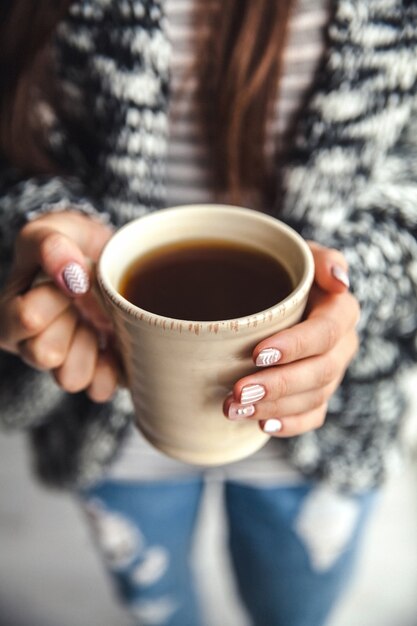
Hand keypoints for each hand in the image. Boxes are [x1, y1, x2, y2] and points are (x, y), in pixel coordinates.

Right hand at [0, 211, 118, 401]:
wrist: (102, 259)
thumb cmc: (67, 247)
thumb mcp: (51, 232)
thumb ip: (50, 245)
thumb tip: (70, 274)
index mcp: (10, 315)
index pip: (26, 319)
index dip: (55, 298)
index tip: (73, 278)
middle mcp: (30, 347)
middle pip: (45, 354)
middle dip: (73, 321)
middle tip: (85, 301)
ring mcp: (62, 365)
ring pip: (70, 378)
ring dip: (90, 346)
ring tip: (97, 321)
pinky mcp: (94, 375)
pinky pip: (98, 389)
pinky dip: (111, 368)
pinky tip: (113, 342)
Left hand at [223, 243, 359, 436]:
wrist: (276, 292)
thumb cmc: (284, 272)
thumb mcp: (300, 255)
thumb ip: (321, 260)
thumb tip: (339, 281)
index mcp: (340, 311)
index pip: (325, 332)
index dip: (295, 346)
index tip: (257, 354)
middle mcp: (341, 345)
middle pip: (320, 372)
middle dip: (278, 385)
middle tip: (238, 391)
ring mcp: (331, 372)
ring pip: (313, 398)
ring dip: (274, 407)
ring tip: (233, 408)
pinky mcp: (317, 392)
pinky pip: (313, 416)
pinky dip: (290, 425)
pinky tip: (262, 426)